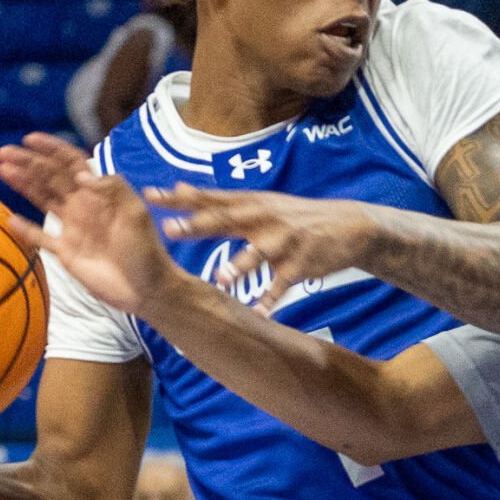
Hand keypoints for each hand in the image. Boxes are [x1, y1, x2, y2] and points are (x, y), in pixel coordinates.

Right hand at [0, 133, 179, 316]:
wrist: (147, 288)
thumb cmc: (146, 249)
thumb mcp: (136, 214)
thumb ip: (114, 189)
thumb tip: (83, 175)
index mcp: (100, 193)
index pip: (72, 164)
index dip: (52, 150)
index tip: (29, 139)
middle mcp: (83, 205)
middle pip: (51, 177)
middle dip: (28, 163)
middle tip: (2, 152)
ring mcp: (72, 228)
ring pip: (42, 199)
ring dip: (23, 184)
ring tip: (3, 170)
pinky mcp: (66, 252)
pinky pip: (40, 238)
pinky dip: (25, 229)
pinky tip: (10, 218)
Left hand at [146, 182, 380, 313]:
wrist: (348, 226)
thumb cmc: (294, 216)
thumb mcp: (259, 202)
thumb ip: (219, 201)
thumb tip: (180, 186)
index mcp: (250, 204)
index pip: (209, 198)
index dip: (180, 197)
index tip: (151, 195)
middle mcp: (264, 218)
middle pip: (227, 220)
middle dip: (199, 225)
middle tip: (171, 229)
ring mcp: (284, 241)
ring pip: (258, 253)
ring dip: (240, 266)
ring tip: (222, 279)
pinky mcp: (302, 263)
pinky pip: (284, 283)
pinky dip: (271, 298)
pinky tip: (259, 312)